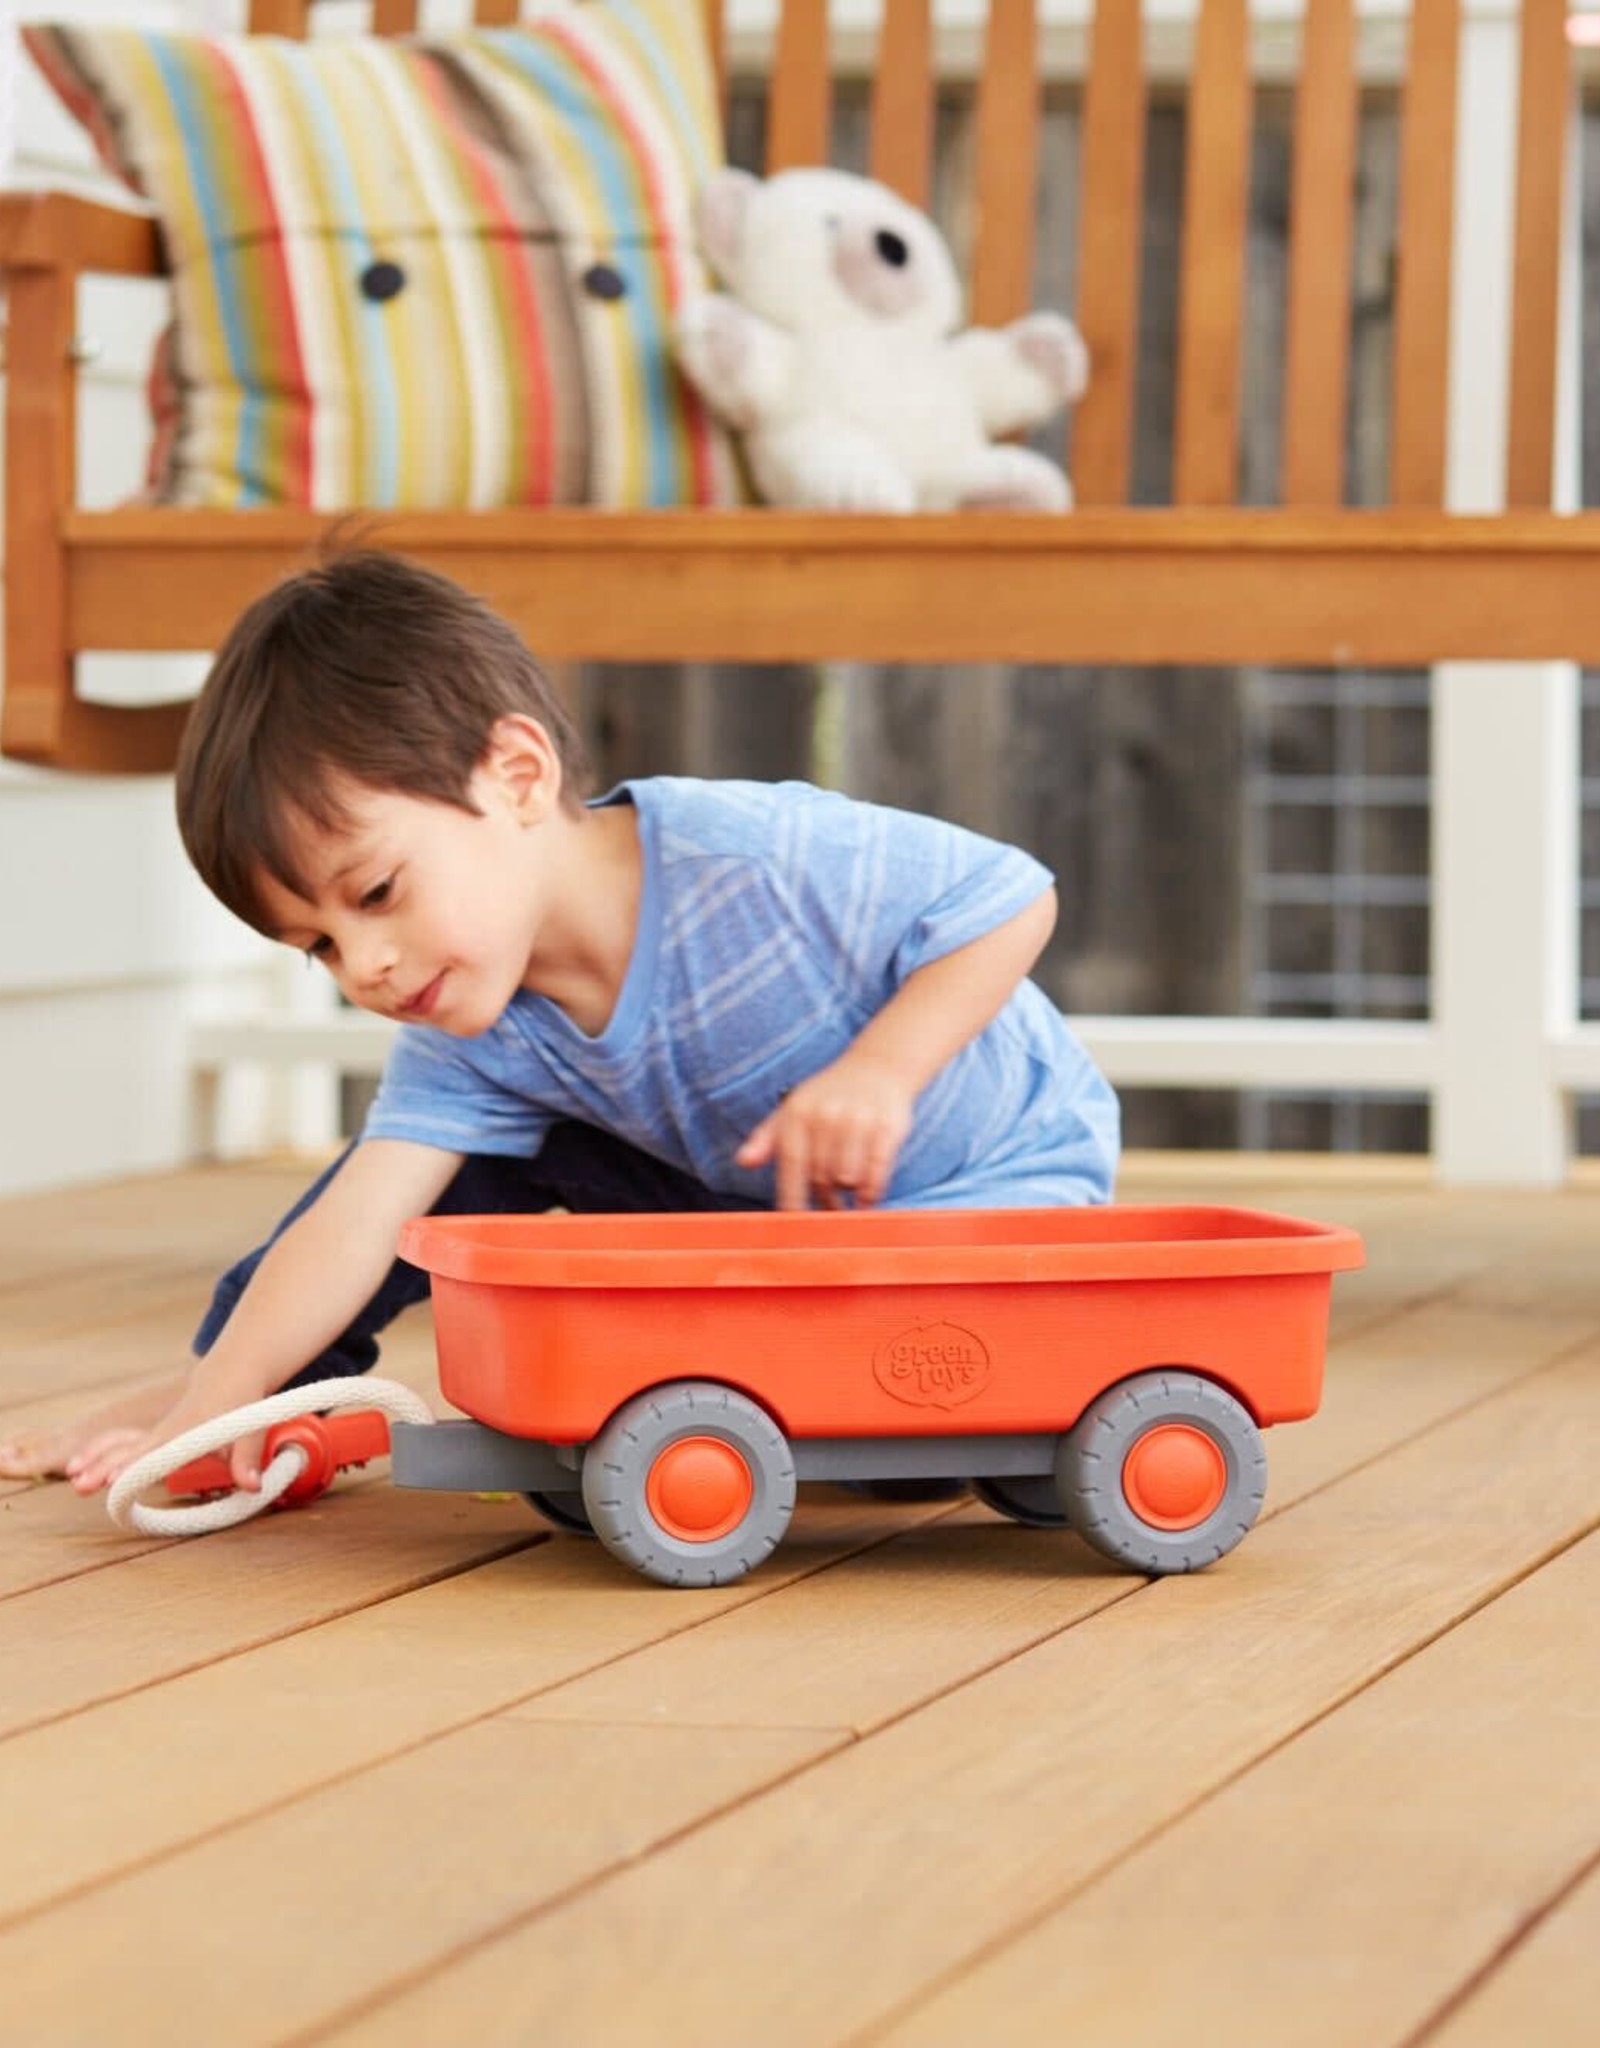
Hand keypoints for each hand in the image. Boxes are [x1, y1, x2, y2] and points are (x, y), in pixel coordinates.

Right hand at [67, 1408, 267, 1497]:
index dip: (136, 1465)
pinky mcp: (155, 1433)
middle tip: (81, 1486)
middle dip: (105, 1466)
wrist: (232, 1371)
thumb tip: (251, 1486)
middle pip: (131, 1449)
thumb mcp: (251, 1428)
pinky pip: (122, 1440)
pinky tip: (80, 1464)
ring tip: (73, 1478)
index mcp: (187, 1430)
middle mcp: (166, 1429)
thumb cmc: (242, 1401)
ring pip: (121, 1443)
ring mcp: (157, 1430)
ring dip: (96, 1458)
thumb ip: (248, 1457)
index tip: (113, 1478)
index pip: (157, 1451)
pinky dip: (100, 1450)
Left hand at [736, 1051, 914, 1209]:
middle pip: (821, 1179)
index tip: (793, 1226)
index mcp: (798, 1114)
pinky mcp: (887, 1127)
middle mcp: (826, 1115)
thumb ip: (766, 1139)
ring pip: (848, 1179)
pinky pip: (877, 1173)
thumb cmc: (828, 1096)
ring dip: (848, 1195)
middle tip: (829, 1207)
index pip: (792, 1166)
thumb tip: (742, 1161)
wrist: (877, 1066)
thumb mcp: (792, 1110)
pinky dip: (871, 1193)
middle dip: (825, 1201)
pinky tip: (867, 1197)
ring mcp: (858, 1120)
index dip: (792, 1200)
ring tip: (849, 1192)